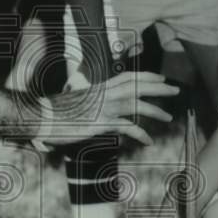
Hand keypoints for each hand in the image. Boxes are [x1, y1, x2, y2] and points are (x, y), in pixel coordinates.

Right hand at [39, 71, 177, 146]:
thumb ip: (90, 104)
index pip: (127, 77)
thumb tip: (96, 110)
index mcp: (99, 87)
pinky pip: (127, 127)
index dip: (145, 76)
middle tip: (175, 90)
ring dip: (155, 110)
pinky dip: (140, 134)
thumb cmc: (55, 112)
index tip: (160, 78)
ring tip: (169, 118)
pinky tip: (148, 141)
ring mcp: (103, 107)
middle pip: (137, 86)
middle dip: (158, 88)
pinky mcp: (101, 122)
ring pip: (136, 104)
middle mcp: (104, 94)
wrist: (42, 116)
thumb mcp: (76, 103)